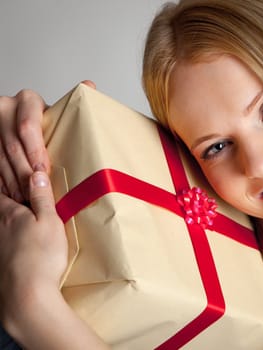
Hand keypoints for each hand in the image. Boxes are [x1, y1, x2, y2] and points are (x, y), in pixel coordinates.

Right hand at [0, 80, 95, 201]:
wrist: (25, 122)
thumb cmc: (49, 121)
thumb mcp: (60, 111)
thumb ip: (75, 101)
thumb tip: (90, 85)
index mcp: (26, 100)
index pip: (28, 126)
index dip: (36, 151)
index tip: (44, 170)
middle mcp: (5, 109)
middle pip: (14, 146)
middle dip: (26, 172)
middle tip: (36, 192)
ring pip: (1, 158)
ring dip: (14, 182)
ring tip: (27, 198)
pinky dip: (3, 182)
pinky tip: (13, 194)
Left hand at [0, 169, 66, 324]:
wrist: (27, 295)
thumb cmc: (41, 256)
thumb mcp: (49, 221)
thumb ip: (41, 197)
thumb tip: (36, 173)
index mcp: (8, 213)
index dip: (1, 175)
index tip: (2, 164)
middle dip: (4, 193)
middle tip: (9, 182)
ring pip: (0, 223)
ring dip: (6, 213)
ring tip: (16, 212)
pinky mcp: (2, 260)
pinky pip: (3, 238)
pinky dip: (8, 231)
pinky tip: (17, 237)